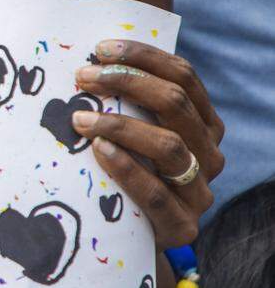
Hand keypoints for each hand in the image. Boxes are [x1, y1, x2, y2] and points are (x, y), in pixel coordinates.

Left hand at [70, 40, 224, 247]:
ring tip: (80, 117)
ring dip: (119, 125)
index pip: (184, 76)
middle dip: (126, 82)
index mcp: (203, 123)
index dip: (144, 57)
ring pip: (168, 145)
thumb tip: (87, 60)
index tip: (101, 48)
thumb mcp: (132, 135)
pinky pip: (155, 192)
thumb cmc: (125, 172)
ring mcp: (199, 191)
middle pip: (176, 103)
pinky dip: (125, 168)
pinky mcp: (182, 225)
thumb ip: (126, 104)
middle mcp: (208, 153)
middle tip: (83, 76)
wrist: (132, 239)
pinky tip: (98, 151)